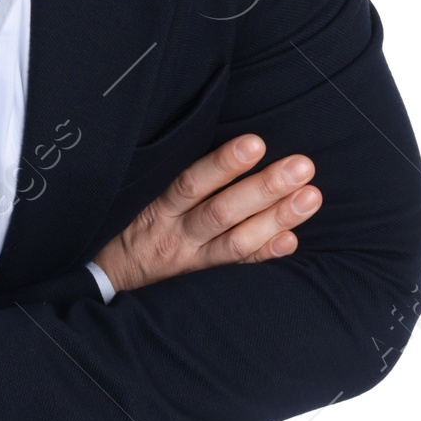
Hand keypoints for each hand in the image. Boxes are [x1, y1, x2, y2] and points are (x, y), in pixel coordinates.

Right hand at [93, 133, 320, 294]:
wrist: (110, 275)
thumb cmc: (132, 222)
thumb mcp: (140, 194)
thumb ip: (178, 178)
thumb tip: (226, 143)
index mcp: (159, 207)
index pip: (191, 183)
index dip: (223, 165)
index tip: (256, 144)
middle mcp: (176, 234)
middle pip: (221, 212)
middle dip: (264, 189)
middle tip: (301, 167)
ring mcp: (191, 258)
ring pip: (235, 241)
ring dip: (275, 219)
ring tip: (311, 198)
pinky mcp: (202, 277)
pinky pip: (236, 267)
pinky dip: (265, 254)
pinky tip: (292, 241)